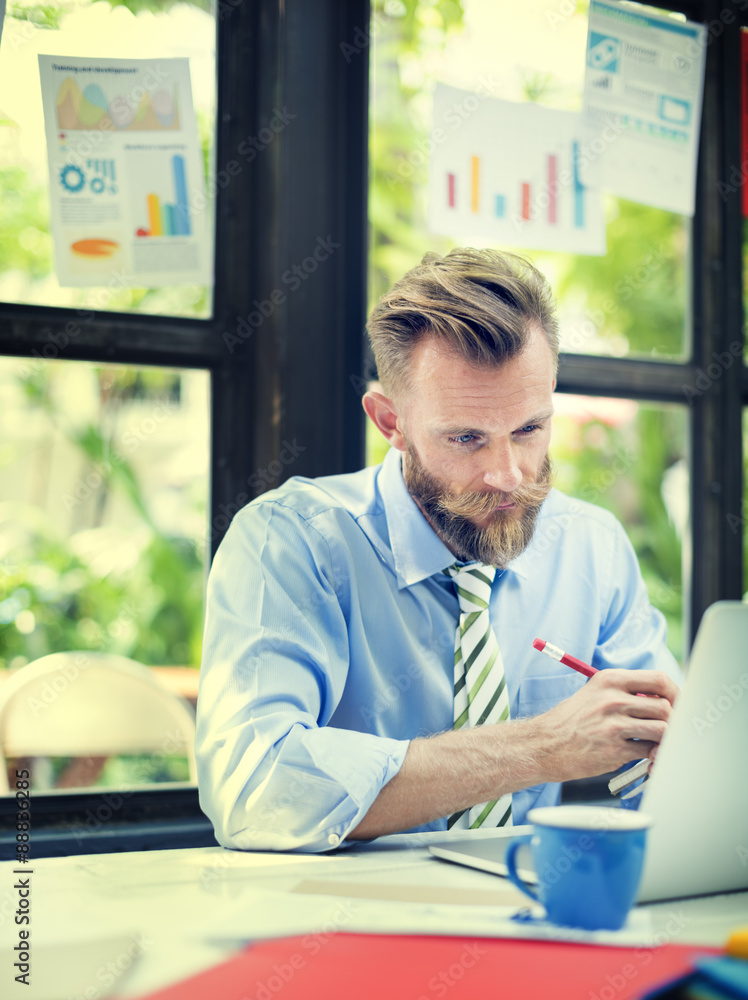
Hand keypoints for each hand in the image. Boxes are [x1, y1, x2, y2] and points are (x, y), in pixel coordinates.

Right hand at [533, 668, 678, 783]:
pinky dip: (654, 756)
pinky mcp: (614, 748)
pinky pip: (649, 751)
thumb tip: (662, 701)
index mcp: (610, 680)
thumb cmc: (572, 720)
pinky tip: (648, 758)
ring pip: (662, 729)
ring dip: (665, 740)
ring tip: (658, 745)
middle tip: (669, 729)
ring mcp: (614, 724)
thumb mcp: (595, 693)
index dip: (675, 693)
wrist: (545, 744)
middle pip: (665, 706)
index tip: (678, 704)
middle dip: (673, 721)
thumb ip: (626, 693)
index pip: (659, 679)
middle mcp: (613, 698)